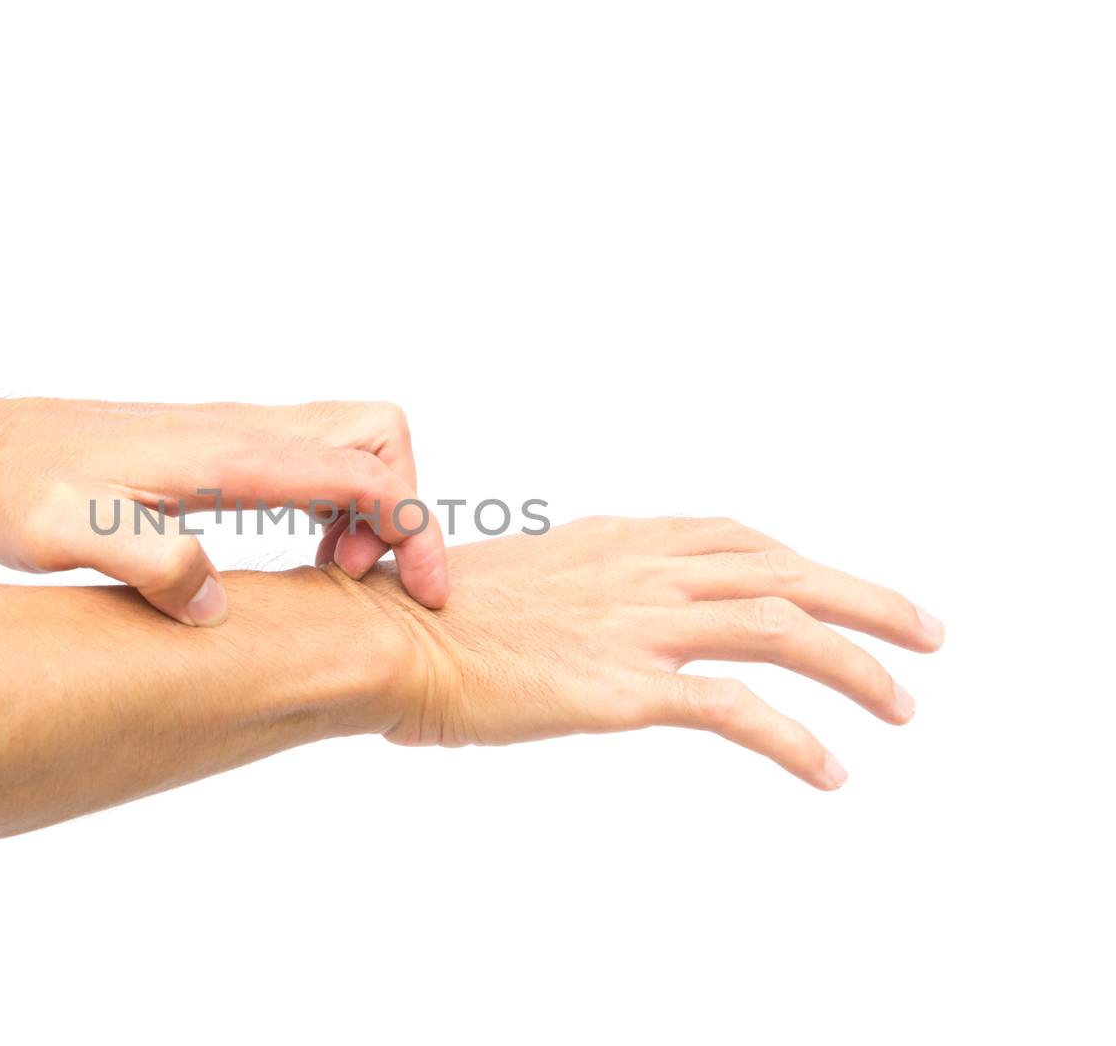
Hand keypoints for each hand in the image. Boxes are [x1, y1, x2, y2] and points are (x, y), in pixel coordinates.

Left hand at [0, 394, 447, 625]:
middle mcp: (241, 430)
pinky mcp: (215, 447)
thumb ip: (150, 563)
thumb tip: (217, 605)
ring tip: (330, 572)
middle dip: (400, 506)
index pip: (363, 469)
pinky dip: (331, 501)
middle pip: (376, 435)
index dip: (413, 527)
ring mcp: (231, 432)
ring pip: (347, 443)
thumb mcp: (68, 536)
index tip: (424, 593)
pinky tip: (293, 552)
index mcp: (228, 453)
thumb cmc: (15, 491)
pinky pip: (309, 458)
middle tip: (358, 577)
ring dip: (366, 506)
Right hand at [345, 516, 943, 787]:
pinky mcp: (622, 685)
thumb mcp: (513, 583)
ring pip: (781, 627)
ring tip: (901, 704)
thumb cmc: (424, 615)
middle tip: (925, 631)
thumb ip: (566, 591)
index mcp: (612, 541)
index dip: (799, 562)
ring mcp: (634, 623)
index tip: (837, 586)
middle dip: (865, 598)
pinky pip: (735, 708)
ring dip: (856, 664)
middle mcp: (637, 570)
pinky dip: (794, 738)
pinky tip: (828, 769)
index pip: (734, 539)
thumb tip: (577, 620)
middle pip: (782, 570)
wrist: (382, 635)